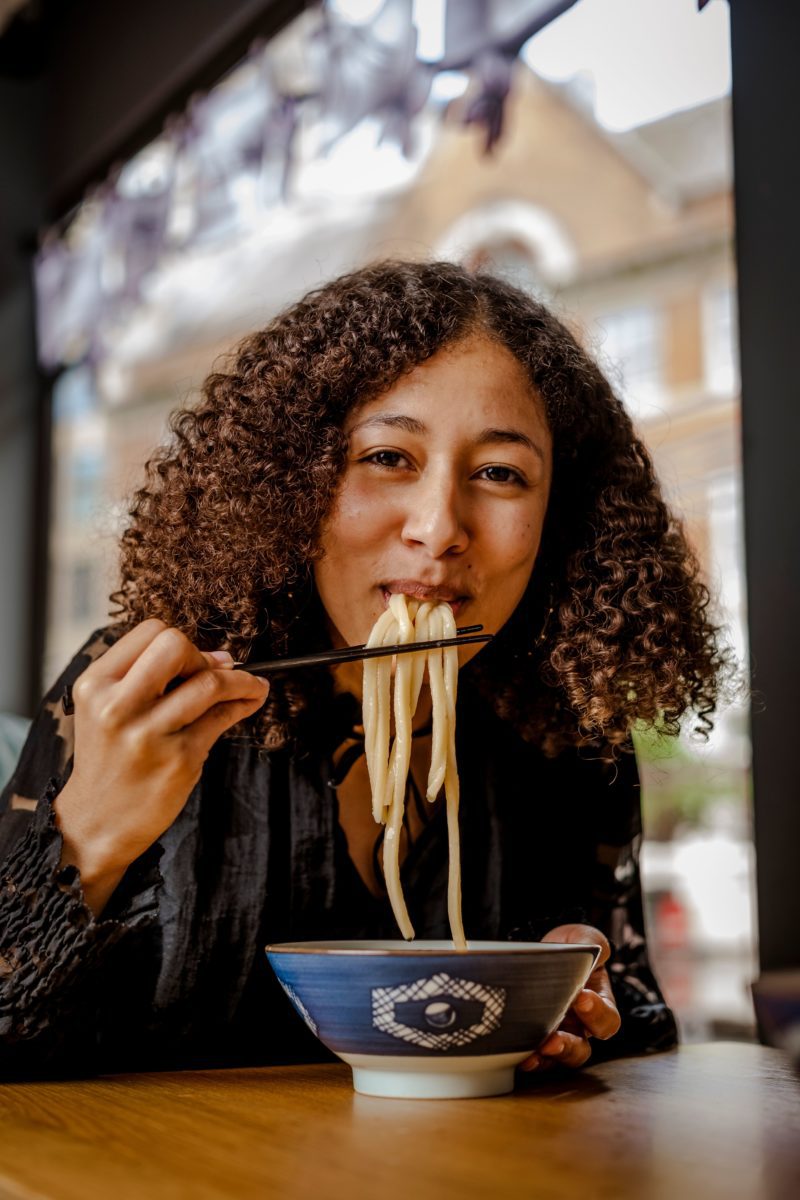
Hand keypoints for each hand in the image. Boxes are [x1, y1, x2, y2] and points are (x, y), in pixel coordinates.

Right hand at [54, 619, 269, 913]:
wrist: (97, 822)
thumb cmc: (111, 759)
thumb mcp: (109, 710)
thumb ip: (154, 678)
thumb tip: (223, 657)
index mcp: (95, 685)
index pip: (151, 631)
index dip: (181, 643)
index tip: (193, 662)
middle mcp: (117, 707)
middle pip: (176, 646)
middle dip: (204, 657)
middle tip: (214, 675)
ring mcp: (148, 735)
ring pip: (209, 682)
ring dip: (241, 680)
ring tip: (252, 686)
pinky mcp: (179, 760)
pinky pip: (222, 718)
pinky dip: (244, 704)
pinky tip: (250, 702)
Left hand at [519, 923, 620, 1071]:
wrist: (537, 952)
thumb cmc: (566, 948)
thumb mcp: (581, 938)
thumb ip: (591, 942)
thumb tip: (595, 949)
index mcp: (597, 1004)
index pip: (607, 1020)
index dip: (597, 1014)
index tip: (582, 998)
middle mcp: (578, 1026)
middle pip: (582, 1049)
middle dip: (569, 1047)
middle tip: (554, 1039)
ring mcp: (556, 1034)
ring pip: (557, 1058)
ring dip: (546, 1057)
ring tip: (535, 1052)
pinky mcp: (533, 1037)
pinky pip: (533, 1056)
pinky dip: (526, 1057)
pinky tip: (517, 1053)